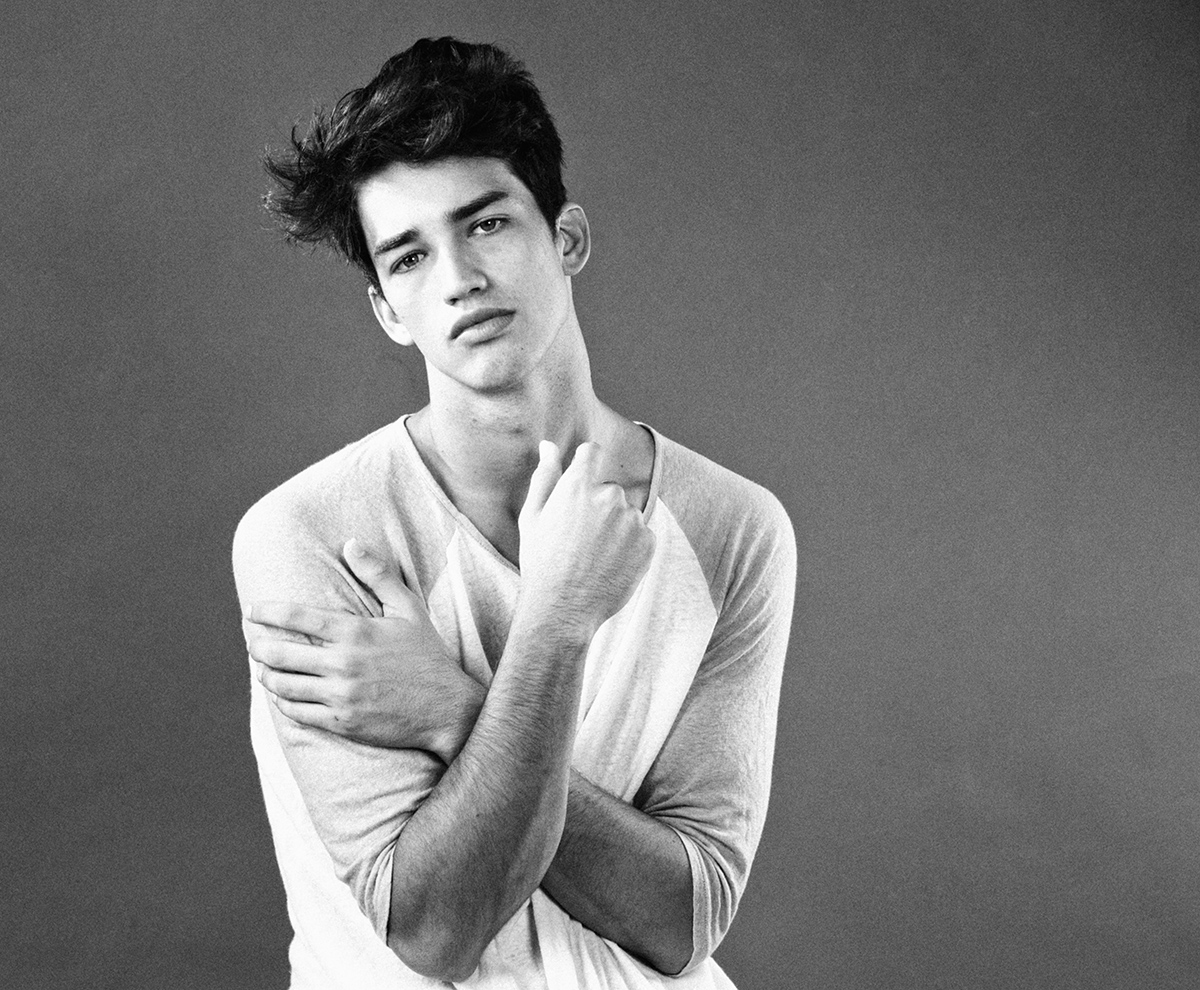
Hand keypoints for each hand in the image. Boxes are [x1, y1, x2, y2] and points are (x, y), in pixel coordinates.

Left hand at [244, 540, 483, 760]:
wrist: (446, 709)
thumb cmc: (427, 655)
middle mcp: (343, 664)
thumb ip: (378, 574)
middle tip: (253, 641)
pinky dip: (283, 702)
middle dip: (258, 645)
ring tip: (263, 667)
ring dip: (266, 675)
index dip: (268, 612)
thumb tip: (351, 543)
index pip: (297, 617)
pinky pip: (297, 713)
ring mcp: (341, 696)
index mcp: (356, 632)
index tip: (253, 610)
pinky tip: (283, 694)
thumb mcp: (409, 609)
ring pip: (282, 685)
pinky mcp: (341, 722)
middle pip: (279, 653)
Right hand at [517, 441, 655, 637]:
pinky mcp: (648, 542)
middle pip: (609, 489)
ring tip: (594, 556)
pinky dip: (630, 547)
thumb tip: (549, 445)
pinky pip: (641, 535)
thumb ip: (545, 476)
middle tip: (580, 539)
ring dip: (616, 528)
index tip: (581, 485)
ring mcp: (632, 520)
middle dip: (599, 507)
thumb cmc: (541, 562)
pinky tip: (610, 565)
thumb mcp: (533, 516)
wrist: (563, 608)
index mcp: (577, 485)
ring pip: (626, 514)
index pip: (592, 452)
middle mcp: (609, 496)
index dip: (586, 464)